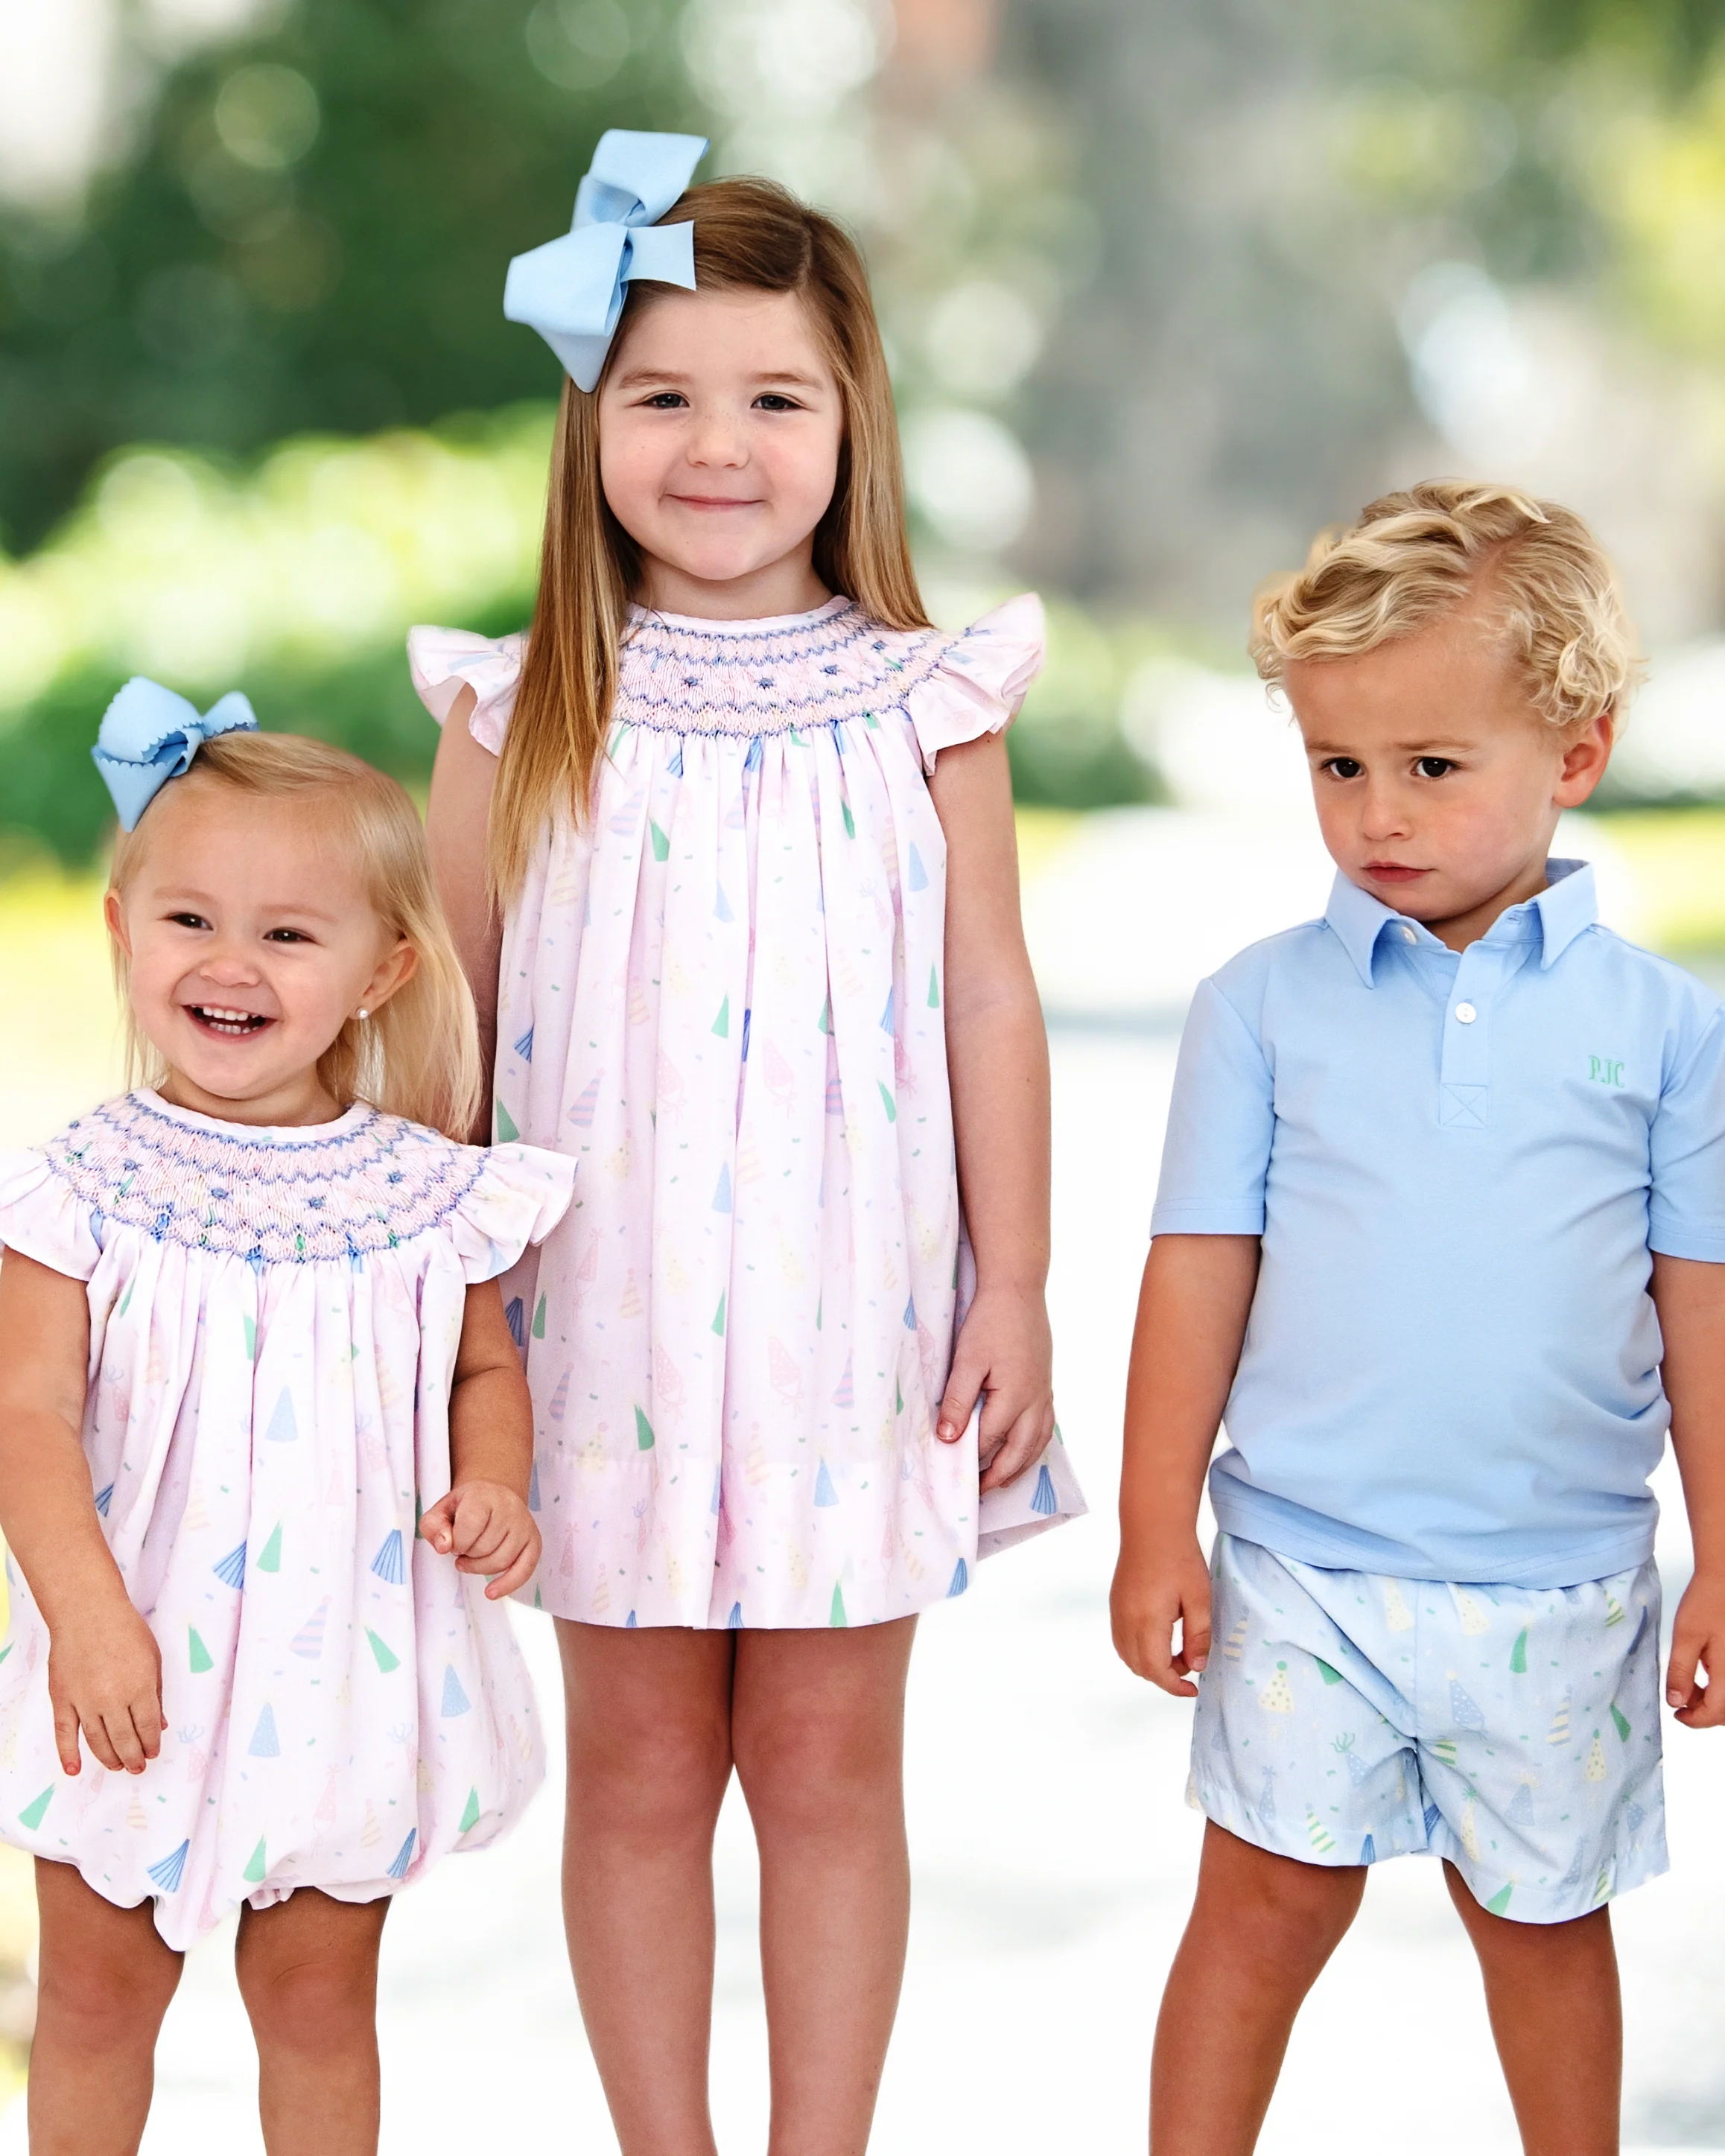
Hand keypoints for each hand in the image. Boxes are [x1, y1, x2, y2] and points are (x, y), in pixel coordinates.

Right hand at [48, 1600, 163, 1774]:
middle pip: (124, 1740)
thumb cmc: (124, 1630)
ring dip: (109, 1758)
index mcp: (139, 1687)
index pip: (147, 1727)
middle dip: (134, 1757)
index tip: (152, 1752)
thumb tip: (159, 1724)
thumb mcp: (153, 1658)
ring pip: (98, 1741)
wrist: (87, 1612)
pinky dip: (68, 1754)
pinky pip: (64, 1734)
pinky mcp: (63, 1700)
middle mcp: (112, 1699)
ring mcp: (84, 1701)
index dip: (151, 1743)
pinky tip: (75, 1768)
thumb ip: (156, 1693)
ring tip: (118, 1766)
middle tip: (137, 1765)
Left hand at [420, 1481, 540, 1599]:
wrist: (493, 1498)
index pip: (470, 1525)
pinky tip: (492, 1592)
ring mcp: (524, 1524)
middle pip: (485, 1547)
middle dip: (467, 1554)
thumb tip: (444, 1546)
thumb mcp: (441, 1511)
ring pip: (501, 1561)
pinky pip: (525, 1569)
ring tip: (471, 1558)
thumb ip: (433, 1527)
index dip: (457, 1542)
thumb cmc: (465, 1507)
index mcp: (483, 1495)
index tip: (453, 1541)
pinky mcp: (534, 1540)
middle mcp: (509, 1507)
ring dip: (480, 1568)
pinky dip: (508, 1584)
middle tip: (463, 1547)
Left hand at [935, 1282, 1054, 1493]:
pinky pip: (1045, 1426)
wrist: (1018, 1289)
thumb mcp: (966, 1360)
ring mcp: (1044, 1393)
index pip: (989, 1440)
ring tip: (1001, 1481)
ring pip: (1037, 1442)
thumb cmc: (989, 1322)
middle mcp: (1035, 1401)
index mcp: (1015, 1397)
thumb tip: (948, 1438)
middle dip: (999, 1475)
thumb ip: (957, 1400)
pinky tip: (1024, 1449)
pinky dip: (1034, 1445)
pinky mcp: (1046, 1384)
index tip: (954, 1477)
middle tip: (979, 1492)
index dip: (970, 1460)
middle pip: (1019, 1451)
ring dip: (1019, 1465)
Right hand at [1111, 1537, 1211, 1698]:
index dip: (1175, 1686)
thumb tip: (1197, 1666)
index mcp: (1148, 1621)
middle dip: (1165, 1676)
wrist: (1152, 1527)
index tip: (1193, 1689)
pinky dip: (1138, 1652)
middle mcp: (1126, 1621)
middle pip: (1140, 1667)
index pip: (1156, 1670)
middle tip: (1191, 1663)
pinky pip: (1121, 1641)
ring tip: (1177, 1653)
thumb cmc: (1179, 1559)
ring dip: (1150, 1665)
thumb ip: (1199, 1636)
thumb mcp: (1199, 1599)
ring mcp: (1117, 1613)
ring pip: (1127, 1656)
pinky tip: (1157, 1641)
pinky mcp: (1115, 1604)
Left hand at [1667, 1570, 1724, 1726]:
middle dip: (1704, 1712)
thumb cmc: (1707, 1603)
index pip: (1716, 1713)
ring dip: (1714, 1701)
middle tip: (1682, 1698)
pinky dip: (1723, 1689)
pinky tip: (1709, 1675)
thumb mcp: (1686, 1637)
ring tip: (1691, 1686)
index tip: (1677, 1714)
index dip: (1694, 1720)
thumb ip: (1680, 1672)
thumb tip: (1676, 1702)